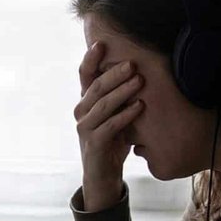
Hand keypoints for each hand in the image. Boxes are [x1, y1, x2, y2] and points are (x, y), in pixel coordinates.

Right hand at [75, 41, 143, 208]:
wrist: (103, 176)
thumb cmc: (111, 143)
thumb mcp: (115, 115)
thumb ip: (119, 97)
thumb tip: (138, 71)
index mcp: (85, 102)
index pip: (84, 76)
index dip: (90, 59)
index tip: (101, 44)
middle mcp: (81, 112)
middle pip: (96, 87)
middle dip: (114, 74)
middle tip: (132, 64)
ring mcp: (84, 128)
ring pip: (102, 104)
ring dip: (122, 91)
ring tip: (139, 81)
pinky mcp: (93, 143)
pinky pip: (110, 125)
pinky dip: (126, 115)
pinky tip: (140, 107)